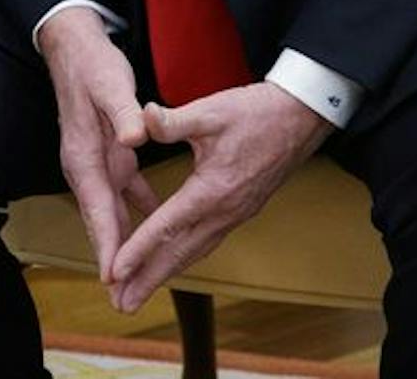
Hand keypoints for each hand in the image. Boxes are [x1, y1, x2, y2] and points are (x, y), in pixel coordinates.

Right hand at [39, 8, 160, 283]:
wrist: (76, 48)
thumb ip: (123, 112)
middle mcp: (86, 165)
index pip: (97, 208)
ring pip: (113, 212)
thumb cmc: (93, 66)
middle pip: (102, 221)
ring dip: (124, 243)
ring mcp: (96, 161)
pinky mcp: (109, 154)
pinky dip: (139, 211)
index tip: (113, 276)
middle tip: (125, 297)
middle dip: (113, 259)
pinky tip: (155, 227)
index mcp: (83, 155)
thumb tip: (134, 137)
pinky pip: (125, 192)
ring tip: (137, 278)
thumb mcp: (111, 84)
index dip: (106, 243)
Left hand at [106, 83, 330, 311]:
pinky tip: (170, 261)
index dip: (138, 250)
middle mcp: (224, 211)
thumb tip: (141, 120)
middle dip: (148, 280)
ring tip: (137, 293)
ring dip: (164, 274)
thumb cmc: (256, 113)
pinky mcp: (239, 210)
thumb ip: (173, 121)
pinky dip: (183, 256)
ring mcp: (234, 214)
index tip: (115, 272)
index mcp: (212, 190)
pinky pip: (205, 242)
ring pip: (193, 252)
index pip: (168, 226)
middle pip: (179, 253)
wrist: (301, 118)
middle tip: (120, 304)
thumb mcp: (210, 111)